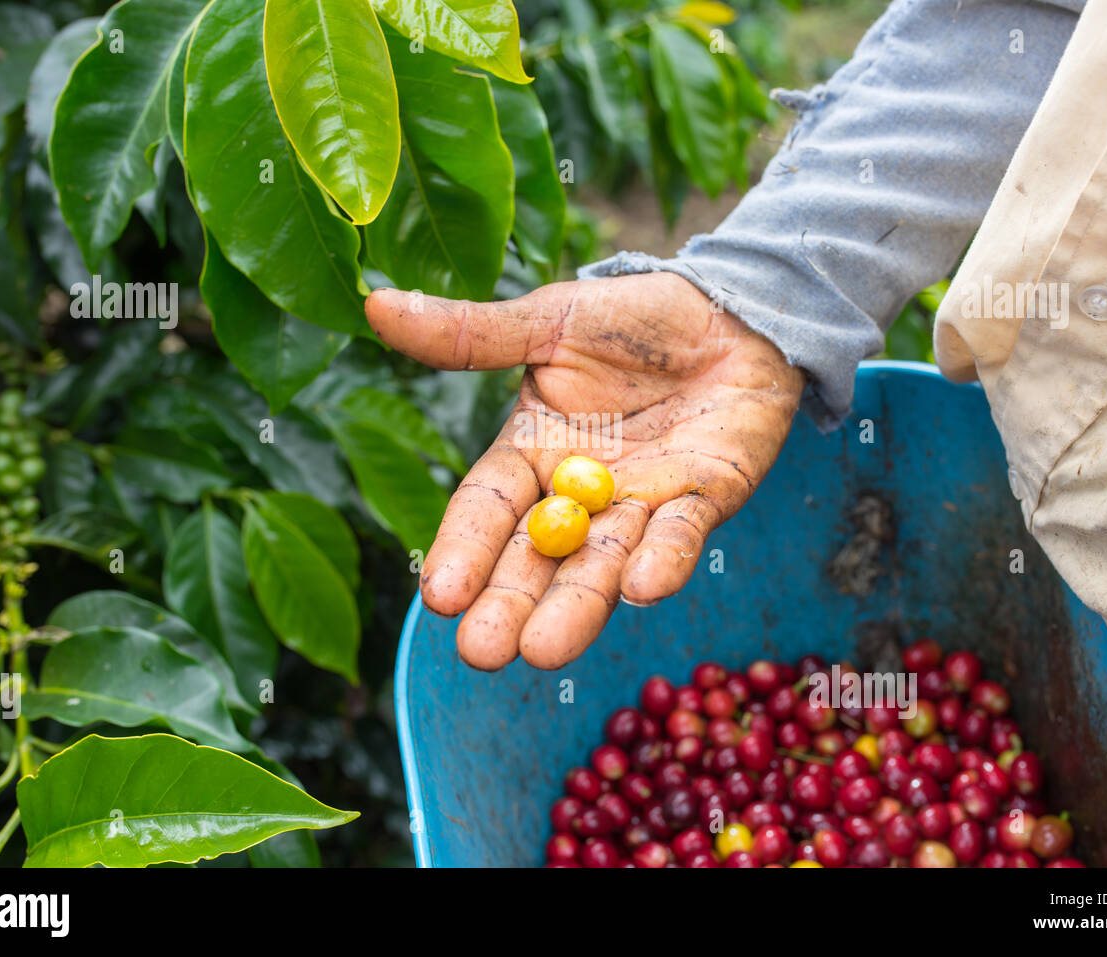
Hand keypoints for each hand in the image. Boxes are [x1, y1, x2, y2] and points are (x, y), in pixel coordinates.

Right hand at [365, 272, 805, 669]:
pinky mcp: (706, 500)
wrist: (732, 311)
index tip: (440, 598)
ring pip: (604, 562)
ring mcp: (643, 503)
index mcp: (533, 454)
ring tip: (544, 652)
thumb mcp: (548, 322)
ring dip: (577, 606)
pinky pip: (682, 534)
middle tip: (482, 652)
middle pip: (539, 558)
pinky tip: (642, 589)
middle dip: (511, 604)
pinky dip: (664, 560)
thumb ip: (472, 334)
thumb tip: (374, 303)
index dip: (464, 550)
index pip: (488, 510)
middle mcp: (581, 495)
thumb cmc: (633, 317)